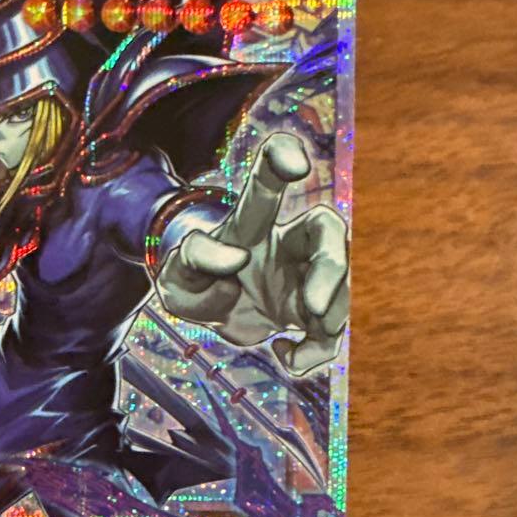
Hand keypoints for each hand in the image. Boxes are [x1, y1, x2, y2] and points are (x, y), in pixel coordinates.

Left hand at [156, 133, 348, 375]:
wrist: (207, 311)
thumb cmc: (192, 281)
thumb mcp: (177, 274)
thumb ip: (196, 258)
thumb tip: (237, 259)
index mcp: (248, 226)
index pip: (266, 183)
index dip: (283, 159)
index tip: (296, 166)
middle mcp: (285, 244)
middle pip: (327, 230)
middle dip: (332, 266)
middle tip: (314, 308)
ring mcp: (303, 276)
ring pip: (339, 283)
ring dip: (331, 317)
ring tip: (293, 347)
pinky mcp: (309, 312)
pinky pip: (330, 331)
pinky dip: (317, 352)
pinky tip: (286, 357)